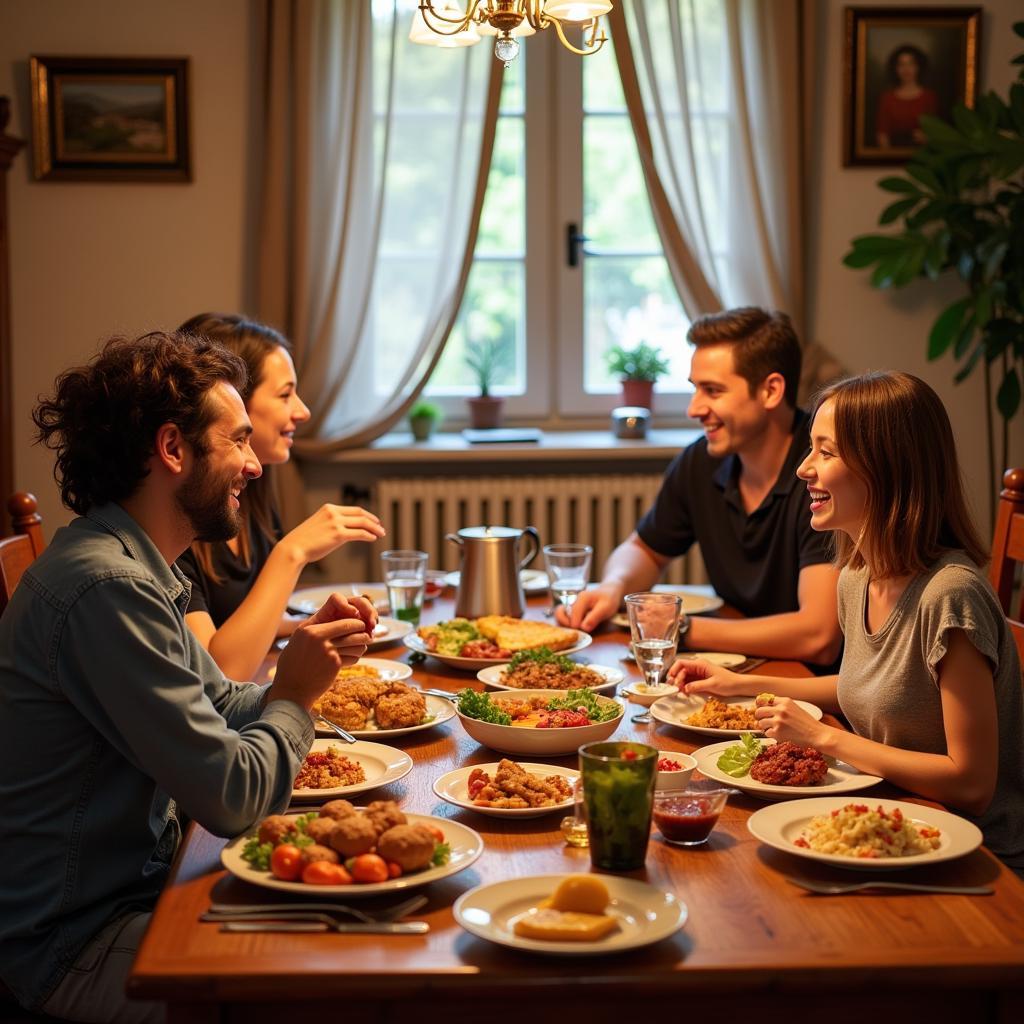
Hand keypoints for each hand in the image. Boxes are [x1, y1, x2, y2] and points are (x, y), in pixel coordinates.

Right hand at [270, 594, 374, 708]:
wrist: (292, 688)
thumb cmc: (295, 662)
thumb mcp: (301, 639)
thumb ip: (317, 627)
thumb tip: (338, 618)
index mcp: (310, 629)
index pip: (343, 622)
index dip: (356, 623)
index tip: (359, 626)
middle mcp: (319, 638)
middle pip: (353, 629)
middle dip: (363, 633)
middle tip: (367, 636)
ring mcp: (328, 652)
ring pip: (357, 644)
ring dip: (361, 646)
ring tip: (360, 648)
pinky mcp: (334, 665)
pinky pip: (353, 657)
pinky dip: (354, 658)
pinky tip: (350, 659)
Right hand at [281, 504, 385, 564]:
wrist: (294, 548)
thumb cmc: (304, 541)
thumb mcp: (318, 525)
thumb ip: (331, 523)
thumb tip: (345, 531)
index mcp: (329, 508)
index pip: (354, 509)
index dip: (366, 515)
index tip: (373, 520)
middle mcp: (333, 513)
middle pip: (360, 514)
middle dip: (373, 521)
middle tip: (381, 527)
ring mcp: (336, 523)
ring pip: (362, 523)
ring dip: (374, 528)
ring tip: (381, 533)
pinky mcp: (338, 534)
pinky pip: (359, 533)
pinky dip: (368, 535)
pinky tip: (373, 538)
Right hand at [556, 582, 620, 631]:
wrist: (608, 592)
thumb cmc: (609, 599)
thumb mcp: (606, 608)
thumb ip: (595, 617)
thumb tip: (584, 628)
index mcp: (582, 598)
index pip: (573, 614)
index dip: (577, 625)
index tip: (583, 631)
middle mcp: (573, 600)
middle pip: (560, 613)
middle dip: (566, 624)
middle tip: (576, 631)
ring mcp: (571, 605)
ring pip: (559, 614)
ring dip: (563, 624)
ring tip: (574, 630)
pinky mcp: (571, 609)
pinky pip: (563, 616)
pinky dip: (565, 623)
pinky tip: (574, 627)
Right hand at [667, 657, 745, 697]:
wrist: (738, 686)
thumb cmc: (728, 682)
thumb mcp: (712, 684)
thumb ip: (697, 685)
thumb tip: (685, 688)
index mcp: (700, 664)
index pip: (681, 663)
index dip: (674, 670)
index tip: (671, 679)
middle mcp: (698, 667)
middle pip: (681, 671)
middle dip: (676, 679)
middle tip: (675, 688)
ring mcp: (699, 674)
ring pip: (684, 677)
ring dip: (680, 684)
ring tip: (680, 691)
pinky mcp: (700, 680)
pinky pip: (689, 682)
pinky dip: (686, 687)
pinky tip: (685, 692)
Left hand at [754, 696, 826, 746]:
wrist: (817, 734)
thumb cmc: (807, 723)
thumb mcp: (795, 708)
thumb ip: (781, 706)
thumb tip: (766, 707)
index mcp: (785, 701)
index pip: (764, 699)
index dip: (760, 705)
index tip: (759, 708)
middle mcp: (780, 709)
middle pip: (759, 711)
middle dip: (759, 717)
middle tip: (763, 721)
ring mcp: (778, 721)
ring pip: (761, 723)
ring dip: (765, 727)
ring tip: (775, 729)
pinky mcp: (777, 732)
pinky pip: (767, 733)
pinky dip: (771, 735)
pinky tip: (780, 735)